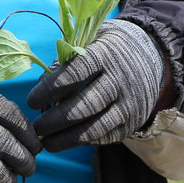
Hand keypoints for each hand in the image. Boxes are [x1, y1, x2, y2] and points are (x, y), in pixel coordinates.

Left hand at [27, 18, 164, 151]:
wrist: (152, 56)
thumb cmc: (108, 48)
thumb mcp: (90, 40)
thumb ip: (67, 59)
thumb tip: (42, 84)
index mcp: (106, 54)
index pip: (75, 74)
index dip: (50, 90)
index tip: (31, 101)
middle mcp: (120, 80)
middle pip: (85, 105)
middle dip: (56, 120)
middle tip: (35, 126)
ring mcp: (129, 104)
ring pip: (96, 127)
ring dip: (67, 138)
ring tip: (46, 142)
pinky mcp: (133, 122)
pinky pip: (106, 137)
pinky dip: (84, 141)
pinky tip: (66, 140)